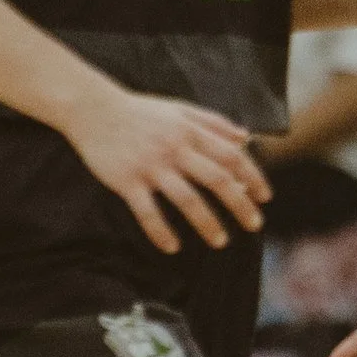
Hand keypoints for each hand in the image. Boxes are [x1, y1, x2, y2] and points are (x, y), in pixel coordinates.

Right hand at [67, 84, 269, 253]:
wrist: (93, 109)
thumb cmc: (140, 112)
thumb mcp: (179, 109)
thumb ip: (213, 123)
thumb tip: (245, 138)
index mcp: (189, 131)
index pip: (230, 155)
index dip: (251, 176)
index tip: (264, 198)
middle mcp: (174, 149)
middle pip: (216, 179)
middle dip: (239, 204)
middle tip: (254, 226)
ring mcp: (150, 166)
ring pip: (186, 199)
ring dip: (207, 223)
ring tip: (221, 242)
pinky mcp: (126, 181)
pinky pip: (147, 212)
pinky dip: (161, 232)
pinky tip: (172, 247)